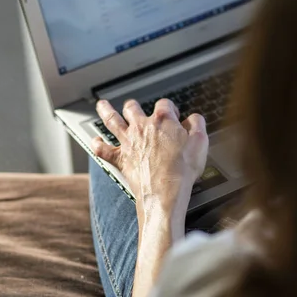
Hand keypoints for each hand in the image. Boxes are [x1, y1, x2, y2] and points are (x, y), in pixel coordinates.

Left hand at [91, 98, 208, 221]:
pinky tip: (96, 140)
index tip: (173, 115)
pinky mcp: (120, 158)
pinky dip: (97, 144)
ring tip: (102, 105)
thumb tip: (193, 118)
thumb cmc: (182, 169)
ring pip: (112, 120)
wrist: (165, 191)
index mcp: (162, 120)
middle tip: (134, 106)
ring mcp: (129, 142)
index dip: (170, 108)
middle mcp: (142, 127)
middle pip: (133, 108)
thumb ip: (197, 124)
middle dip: (134, 106)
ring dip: (106, 110)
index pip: (164, 104)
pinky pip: (103, 149)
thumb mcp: (200, 142)